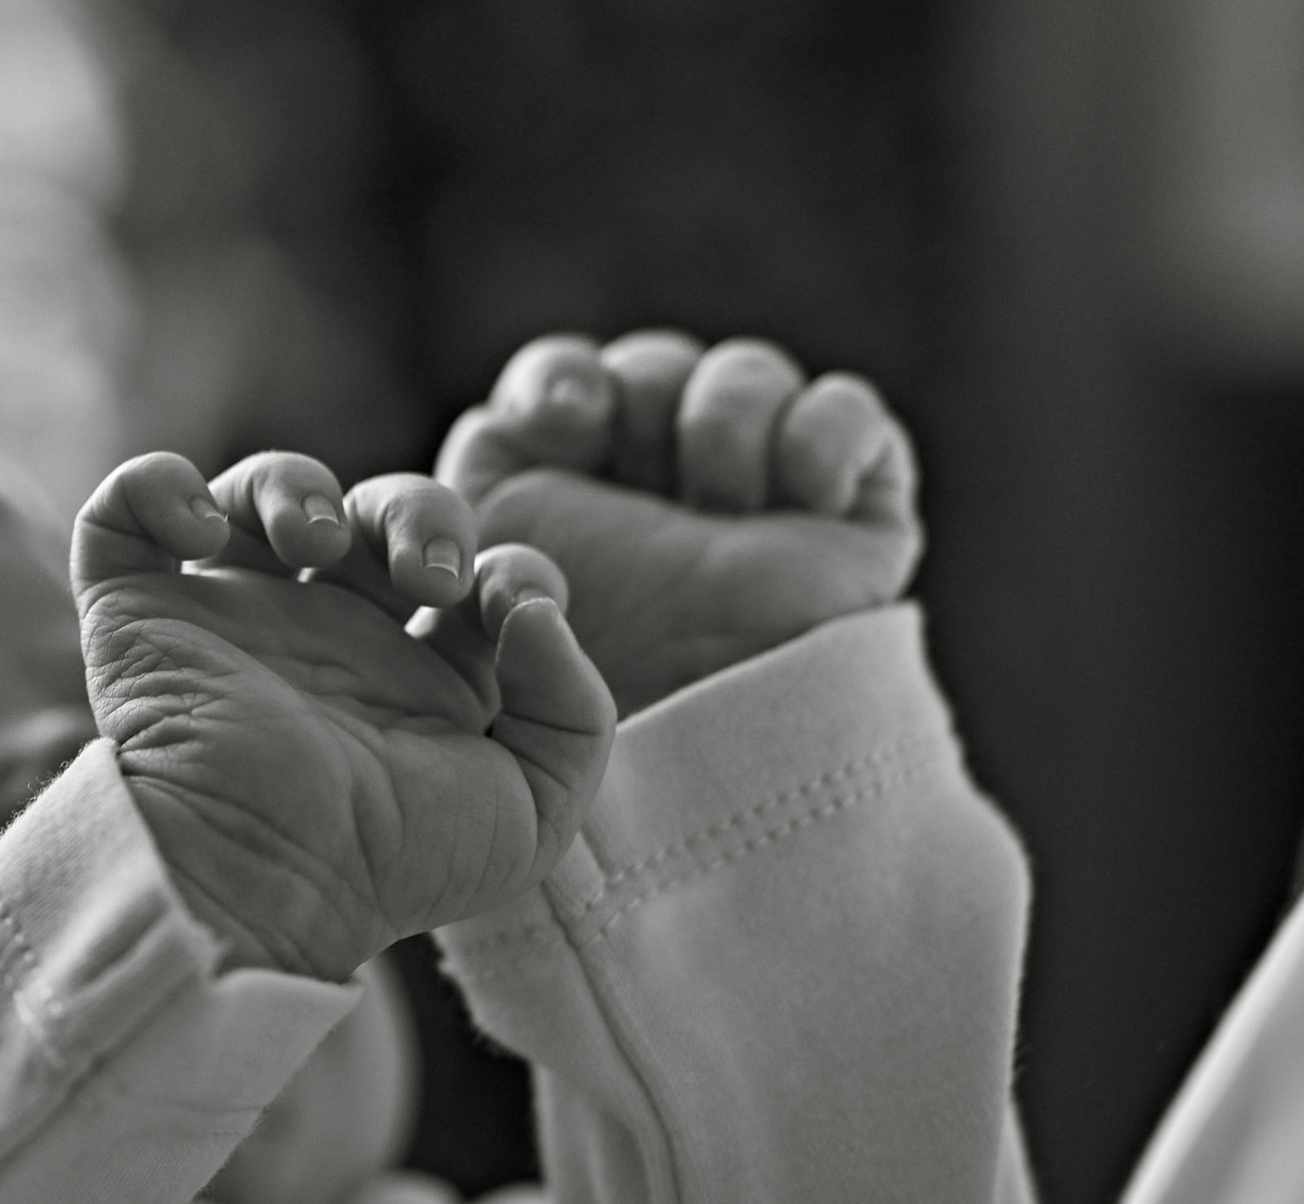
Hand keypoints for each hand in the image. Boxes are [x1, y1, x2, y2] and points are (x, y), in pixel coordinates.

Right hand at [74, 451, 614, 982]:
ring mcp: (233, 620)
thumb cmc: (391, 866)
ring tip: (314, 541)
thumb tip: (532, 609)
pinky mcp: (141, 615)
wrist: (263, 880)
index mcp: (421, 679)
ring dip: (296, 484)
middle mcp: (330, 637)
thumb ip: (575, 713)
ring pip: (263, 490)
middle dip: (417, 511)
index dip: (512, 566)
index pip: (479, 574)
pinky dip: (158, 487)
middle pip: (380, 511)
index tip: (505, 603)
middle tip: (424, 574)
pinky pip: (126, 514)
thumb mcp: (531, 815)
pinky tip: (204, 531)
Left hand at [436, 330, 921, 717]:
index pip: (565, 381)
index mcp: (569, 494)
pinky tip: (800, 500)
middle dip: (645, 403)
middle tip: (646, 467)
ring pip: (745, 374)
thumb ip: (449, 510)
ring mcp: (761, 485)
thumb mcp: (487, 582)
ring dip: (726, 428)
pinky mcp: (854, 502)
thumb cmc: (588, 669)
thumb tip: (477, 442)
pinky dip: (821, 439)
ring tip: (723, 511)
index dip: (563, 382)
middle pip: (651, 366)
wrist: (709, 736)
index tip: (565, 421)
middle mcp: (659, 479)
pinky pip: (846, 410)